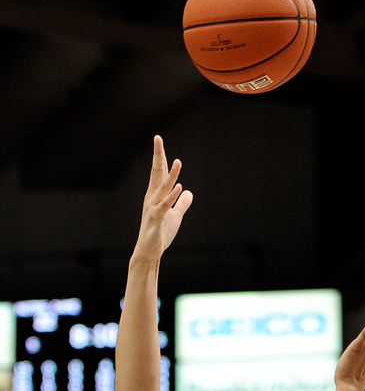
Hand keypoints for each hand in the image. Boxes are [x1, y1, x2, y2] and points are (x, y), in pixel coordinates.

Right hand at [133, 135, 192, 261]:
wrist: (149, 251)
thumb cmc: (160, 233)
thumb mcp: (175, 215)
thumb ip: (182, 203)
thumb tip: (189, 192)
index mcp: (155, 195)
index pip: (158, 172)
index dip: (159, 156)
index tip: (158, 140)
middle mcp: (151, 198)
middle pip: (156, 173)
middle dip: (158, 156)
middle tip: (157, 138)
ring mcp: (153, 208)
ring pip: (162, 188)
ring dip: (171, 175)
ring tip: (178, 161)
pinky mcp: (156, 219)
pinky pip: (165, 206)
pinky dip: (172, 196)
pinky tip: (179, 187)